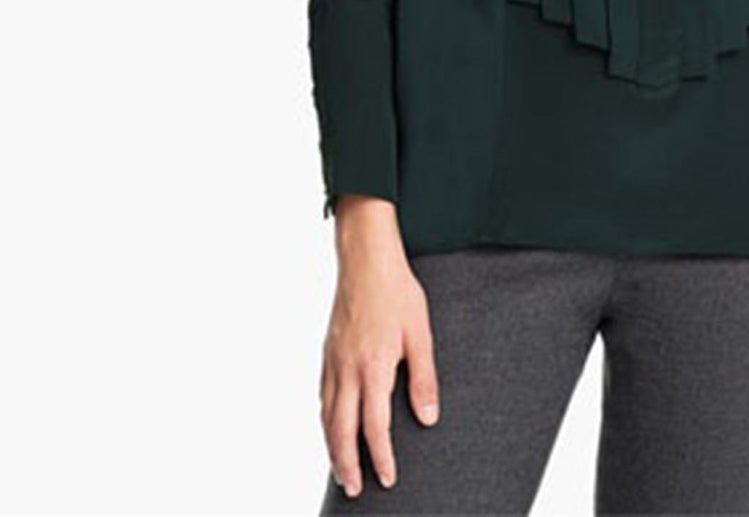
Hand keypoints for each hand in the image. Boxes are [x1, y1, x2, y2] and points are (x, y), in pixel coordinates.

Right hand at [320, 196, 440, 499]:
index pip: (374, 426)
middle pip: (341, 430)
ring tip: (341, 470)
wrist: (366, 258)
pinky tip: (330, 426)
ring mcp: (332, 360)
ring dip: (332, 447)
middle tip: (356, 489)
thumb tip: (428, 418)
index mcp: (373, 367)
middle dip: (348, 464)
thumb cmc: (397, 292)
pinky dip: (324, 420)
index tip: (388, 478)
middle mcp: (347, 369)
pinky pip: (321, 395)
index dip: (380, 456)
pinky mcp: (326, 351)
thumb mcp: (420, 333)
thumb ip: (424, 377)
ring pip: (326, 415)